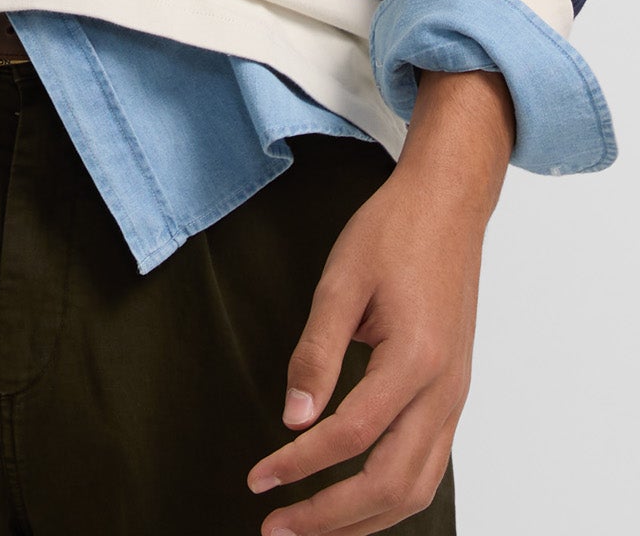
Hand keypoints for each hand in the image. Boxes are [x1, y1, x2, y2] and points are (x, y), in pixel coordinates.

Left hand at [248, 70, 512, 533]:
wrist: (448, 208)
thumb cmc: (392, 234)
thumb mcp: (341, 279)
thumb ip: (316, 351)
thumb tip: (293, 418)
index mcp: (416, 360)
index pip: (350, 436)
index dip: (299, 465)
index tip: (257, 480)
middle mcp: (444, 392)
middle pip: (389, 484)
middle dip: (330, 517)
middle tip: (276, 529)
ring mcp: (455, 399)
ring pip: (415, 488)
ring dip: (362, 520)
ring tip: (310, 529)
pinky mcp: (453, 397)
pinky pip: (426, 468)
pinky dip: (389, 498)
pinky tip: (352, 501)